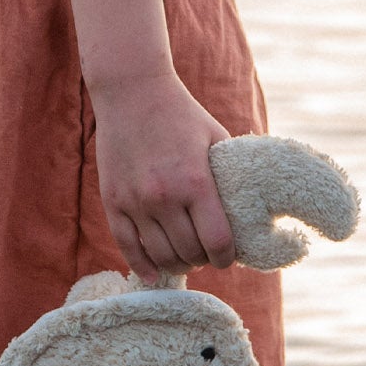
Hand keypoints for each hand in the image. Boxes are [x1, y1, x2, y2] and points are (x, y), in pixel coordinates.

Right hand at [91, 68, 236, 283]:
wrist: (132, 91)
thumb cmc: (181, 114)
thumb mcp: (216, 138)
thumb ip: (231, 174)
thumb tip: (252, 207)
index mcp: (196, 182)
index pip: (217, 242)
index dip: (227, 257)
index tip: (229, 257)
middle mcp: (164, 196)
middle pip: (189, 253)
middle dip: (203, 259)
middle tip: (207, 254)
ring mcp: (135, 201)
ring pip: (160, 255)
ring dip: (177, 264)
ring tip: (185, 257)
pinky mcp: (113, 200)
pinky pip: (126, 245)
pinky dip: (142, 266)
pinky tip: (153, 274)